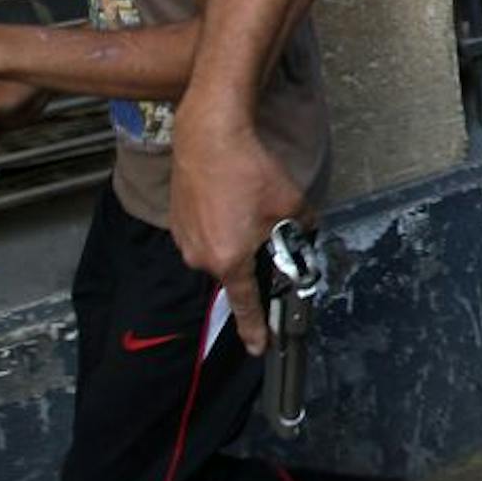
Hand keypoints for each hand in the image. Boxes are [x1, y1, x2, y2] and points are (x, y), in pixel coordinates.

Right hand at [170, 98, 306, 355]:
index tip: (259, 346)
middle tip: (264, 230)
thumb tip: (305, 232)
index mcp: (229, 260)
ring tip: (245, 203)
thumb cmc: (249, 170)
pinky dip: (218, 221)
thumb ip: (301, 228)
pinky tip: (229, 197)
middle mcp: (201, 256)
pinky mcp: (176, 218)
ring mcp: (184, 238)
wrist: (210, 134)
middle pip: (233, 270)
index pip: (246, 304)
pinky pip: (203, 231)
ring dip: (233, 236)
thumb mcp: (290, 204)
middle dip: (251, 256)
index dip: (255, 327)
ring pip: (218, 249)